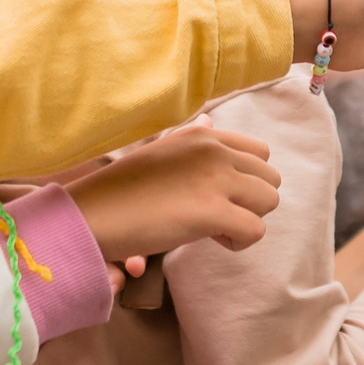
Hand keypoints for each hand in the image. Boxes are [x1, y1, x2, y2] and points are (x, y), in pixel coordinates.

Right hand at [65, 124, 281, 259]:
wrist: (93, 215)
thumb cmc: (123, 190)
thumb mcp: (162, 150)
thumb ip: (194, 140)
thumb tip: (211, 122)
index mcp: (203, 135)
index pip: (260, 152)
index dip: (246, 179)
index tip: (219, 195)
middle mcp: (215, 150)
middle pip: (271, 177)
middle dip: (251, 201)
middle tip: (219, 216)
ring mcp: (215, 178)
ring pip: (270, 201)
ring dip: (248, 220)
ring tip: (215, 229)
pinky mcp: (212, 211)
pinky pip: (256, 230)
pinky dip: (240, 241)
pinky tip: (213, 240)